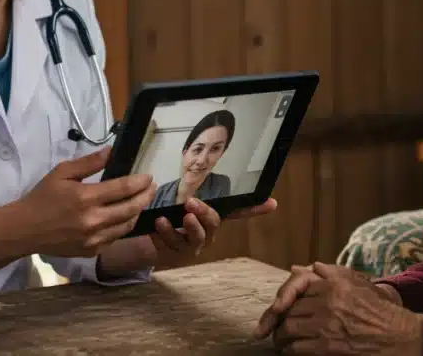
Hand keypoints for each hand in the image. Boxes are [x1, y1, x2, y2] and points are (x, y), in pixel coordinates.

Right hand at [18, 147, 154, 257]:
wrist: (24, 230)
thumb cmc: (42, 198)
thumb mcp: (62, 173)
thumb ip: (89, 163)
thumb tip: (111, 152)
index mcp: (86, 197)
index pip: (123, 188)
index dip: (140, 182)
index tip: (148, 177)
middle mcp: (93, 220)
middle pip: (131, 208)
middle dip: (146, 196)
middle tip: (152, 188)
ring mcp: (93, 239)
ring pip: (126, 226)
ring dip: (137, 212)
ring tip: (140, 201)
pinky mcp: (91, 252)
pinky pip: (114, 238)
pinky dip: (122, 227)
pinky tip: (122, 218)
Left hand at [147, 197, 278, 268]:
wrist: (150, 241)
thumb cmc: (171, 219)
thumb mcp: (182, 205)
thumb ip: (192, 194)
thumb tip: (195, 170)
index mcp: (211, 219)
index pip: (238, 213)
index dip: (256, 209)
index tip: (272, 203)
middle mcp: (207, 233)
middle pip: (214, 224)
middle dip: (206, 214)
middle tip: (192, 203)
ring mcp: (193, 245)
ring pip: (197, 237)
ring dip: (190, 226)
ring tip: (179, 216)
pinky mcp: (177, 253)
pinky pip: (173, 243)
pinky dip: (166, 232)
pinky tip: (160, 222)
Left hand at [256, 262, 422, 354]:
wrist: (399, 337)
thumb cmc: (380, 311)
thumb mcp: (359, 283)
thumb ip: (331, 273)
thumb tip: (303, 267)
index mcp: (333, 283)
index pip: (296, 288)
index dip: (284, 300)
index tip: (278, 309)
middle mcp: (327, 301)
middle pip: (289, 309)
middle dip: (280, 321)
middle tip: (275, 329)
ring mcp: (325, 325)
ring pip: (288, 329)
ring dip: (281, 337)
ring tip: (280, 341)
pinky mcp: (326, 347)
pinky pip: (296, 348)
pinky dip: (290, 351)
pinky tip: (291, 351)